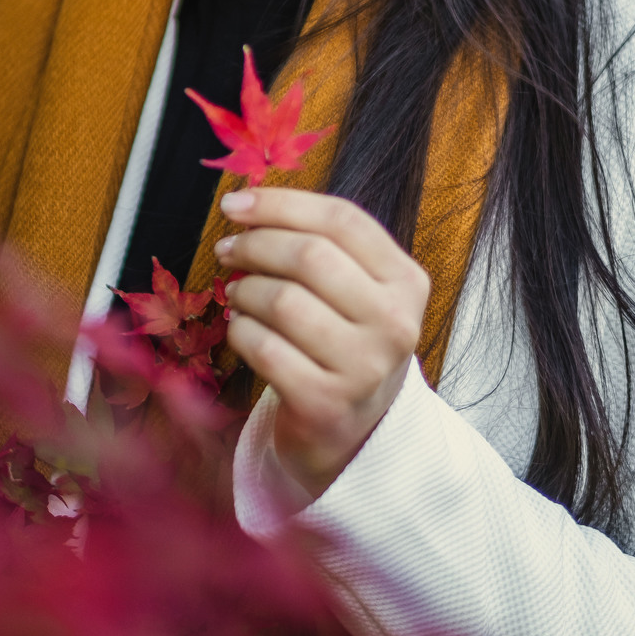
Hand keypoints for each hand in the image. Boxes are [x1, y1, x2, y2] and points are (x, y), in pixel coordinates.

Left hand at [214, 188, 429, 499]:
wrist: (356, 432)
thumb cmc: (345, 343)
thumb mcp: (356, 291)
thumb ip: (320, 243)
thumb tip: (246, 203)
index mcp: (407, 281)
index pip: (343, 220)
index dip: (282, 203)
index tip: (235, 204)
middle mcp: (395, 323)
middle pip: (310, 255)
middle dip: (255, 244)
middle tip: (228, 250)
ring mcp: (364, 367)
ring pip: (282, 301)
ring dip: (245, 291)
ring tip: (237, 294)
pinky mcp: (326, 403)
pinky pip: (264, 348)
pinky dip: (240, 332)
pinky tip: (241, 329)